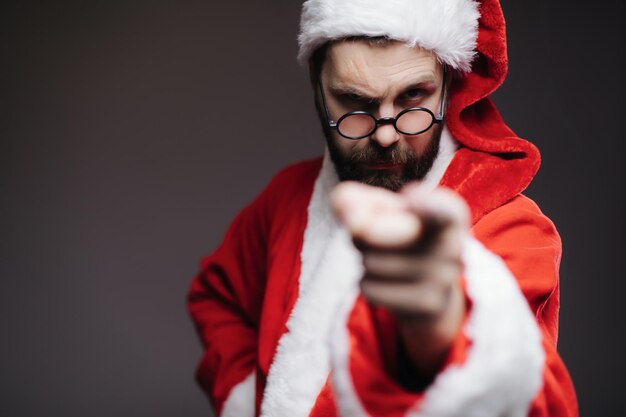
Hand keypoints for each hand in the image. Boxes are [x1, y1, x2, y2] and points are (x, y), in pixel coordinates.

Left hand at [330, 181, 469, 375]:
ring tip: (385, 260)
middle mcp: (453, 245)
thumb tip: (348, 212)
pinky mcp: (428, 305)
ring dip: (365, 261)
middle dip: (362, 234)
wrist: (428, 288)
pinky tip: (386, 282)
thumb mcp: (377, 210)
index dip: (426, 204)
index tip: (410, 197)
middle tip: (372, 234)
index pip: (443, 209)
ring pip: (372, 263)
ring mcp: (443, 279)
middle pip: (376, 233)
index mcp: (448, 213)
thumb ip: (354, 201)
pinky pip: (372, 289)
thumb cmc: (398, 234)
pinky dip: (368, 284)